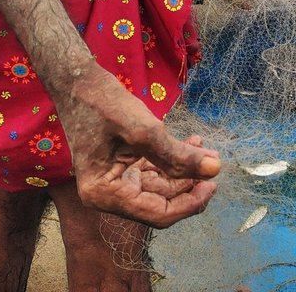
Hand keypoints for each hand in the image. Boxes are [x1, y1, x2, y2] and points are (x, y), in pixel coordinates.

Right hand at [61, 62, 220, 227]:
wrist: (80, 82)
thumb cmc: (104, 105)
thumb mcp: (144, 130)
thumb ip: (178, 155)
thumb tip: (214, 169)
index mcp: (104, 194)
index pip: (157, 213)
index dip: (188, 204)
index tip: (213, 186)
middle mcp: (109, 194)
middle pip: (161, 201)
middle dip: (190, 183)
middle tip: (214, 162)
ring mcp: (117, 180)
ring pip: (162, 185)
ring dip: (186, 169)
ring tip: (207, 150)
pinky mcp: (125, 166)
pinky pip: (156, 171)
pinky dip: (175, 159)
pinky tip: (192, 143)